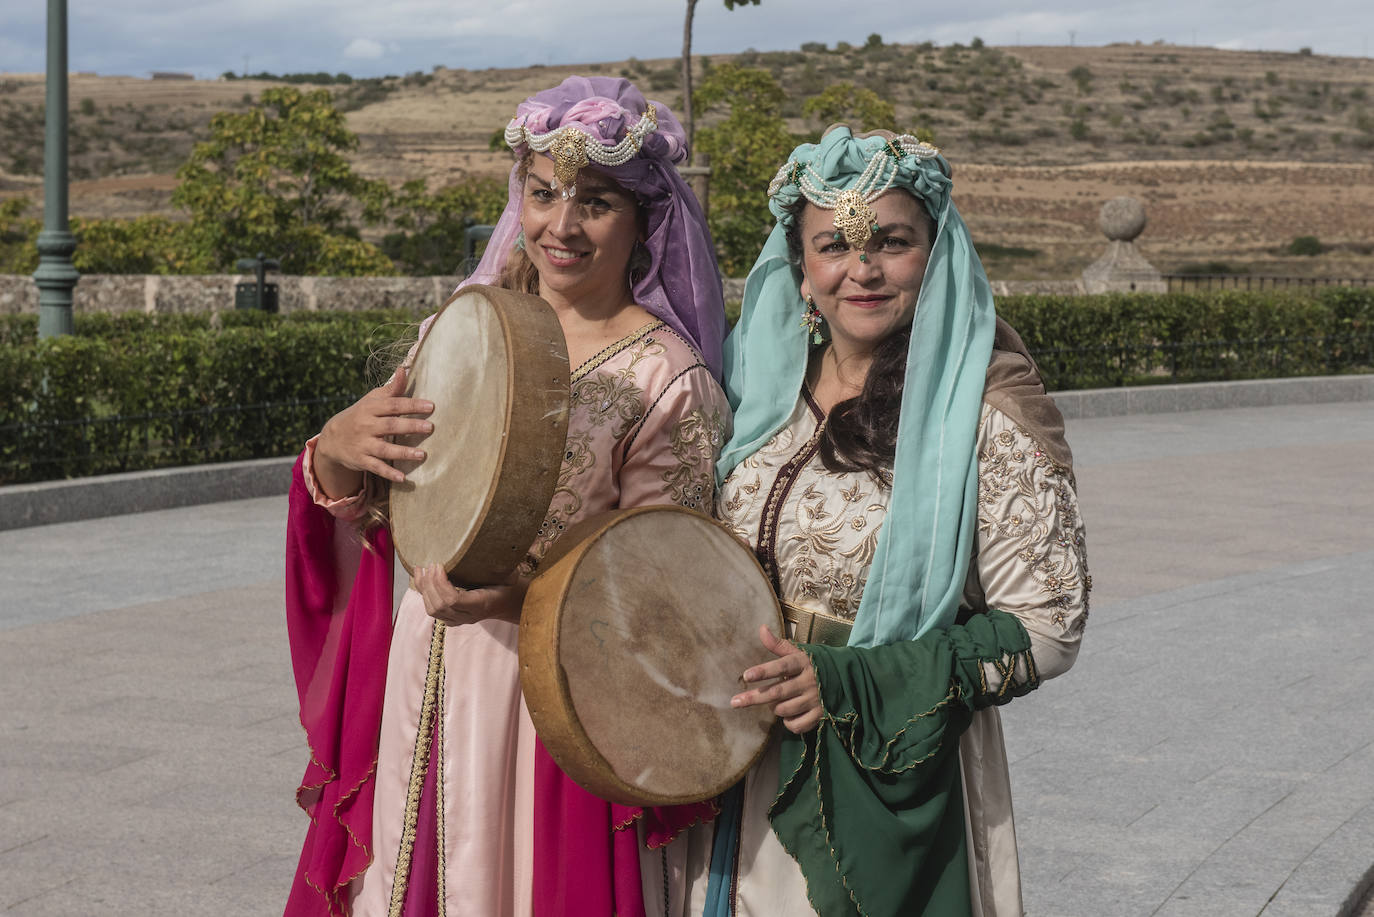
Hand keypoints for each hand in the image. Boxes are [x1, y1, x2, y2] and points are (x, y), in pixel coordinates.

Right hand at [315, 366, 434, 496]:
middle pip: (390, 426)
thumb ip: (392, 388)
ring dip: (403, 452)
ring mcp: (363, 444)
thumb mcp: (372, 400)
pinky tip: (403, 478)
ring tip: (422, 455)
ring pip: (384, 449)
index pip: (393, 405)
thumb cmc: (361, 415)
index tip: (430, 406)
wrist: (333, 438)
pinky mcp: (361, 461)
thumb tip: (405, 368)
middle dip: (410, 426)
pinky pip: (376, 467)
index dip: (411, 405)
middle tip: (430, 427)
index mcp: (370, 408)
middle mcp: (366, 426)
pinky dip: (389, 473)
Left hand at [413, 564, 527, 625]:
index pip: (453, 600)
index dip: (441, 583)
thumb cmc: (506, 583)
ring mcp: (458, 620)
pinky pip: (431, 609)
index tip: (439, 565)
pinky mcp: (450, 619)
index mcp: (482, 604)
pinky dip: (423, 593)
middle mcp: (468, 616)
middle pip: (439, 605)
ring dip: (424, 588)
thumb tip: (496, 544)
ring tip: (422, 568)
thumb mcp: (507, 573)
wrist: (506, 602)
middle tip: (430, 564)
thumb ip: (500, 564)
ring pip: (432, 609)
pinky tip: (421, 577)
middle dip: (430, 584)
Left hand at [730, 625, 821, 733]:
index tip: (746, 675)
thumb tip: (761, 628)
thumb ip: (778, 645)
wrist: (846, 678)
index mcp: (803, 663)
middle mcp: (809, 681)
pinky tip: (788, 716)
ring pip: (784, 709)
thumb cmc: (814, 665)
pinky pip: (797, 725)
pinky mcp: (821, 715)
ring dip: (774, 707)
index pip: (782, 666)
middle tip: (735, 702)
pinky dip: (788, 723)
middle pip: (777, 692)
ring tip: (776, 701)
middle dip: (755, 697)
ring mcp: (815, 699)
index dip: (764, 671)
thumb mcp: (799, 653)